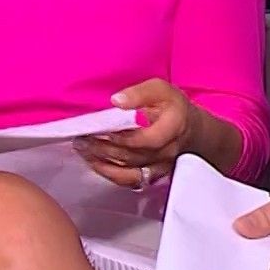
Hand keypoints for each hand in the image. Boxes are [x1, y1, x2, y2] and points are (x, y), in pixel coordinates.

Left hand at [75, 79, 197, 188]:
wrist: (188, 128)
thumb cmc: (172, 106)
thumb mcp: (161, 89)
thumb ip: (140, 93)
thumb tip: (116, 101)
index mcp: (173, 128)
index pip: (148, 140)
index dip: (123, 138)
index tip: (100, 130)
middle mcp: (167, 152)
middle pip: (133, 156)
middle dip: (103, 149)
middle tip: (81, 139)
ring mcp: (160, 167)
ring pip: (129, 172)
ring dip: (103, 163)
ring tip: (83, 151)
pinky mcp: (153, 176)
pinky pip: (129, 180)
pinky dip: (110, 173)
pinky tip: (95, 163)